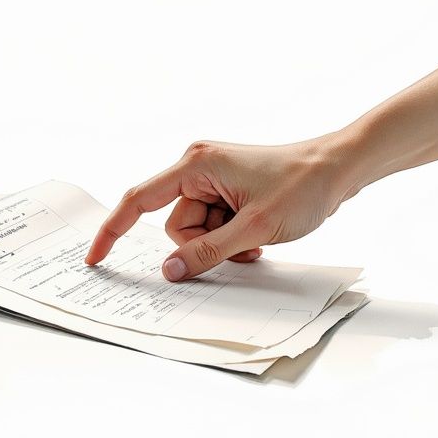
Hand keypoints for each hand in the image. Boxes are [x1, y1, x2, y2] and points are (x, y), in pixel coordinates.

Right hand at [85, 137, 350, 280]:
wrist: (342, 167)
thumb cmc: (303, 185)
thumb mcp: (253, 229)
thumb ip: (207, 252)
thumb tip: (170, 272)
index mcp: (194, 165)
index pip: (138, 201)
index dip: (113, 231)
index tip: (95, 257)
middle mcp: (197, 166)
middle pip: (174, 224)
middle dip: (202, 244)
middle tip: (241, 244)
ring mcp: (212, 177)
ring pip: (195, 229)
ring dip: (221, 243)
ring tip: (256, 238)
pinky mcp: (226, 188)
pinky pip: (212, 224)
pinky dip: (230, 236)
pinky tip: (257, 233)